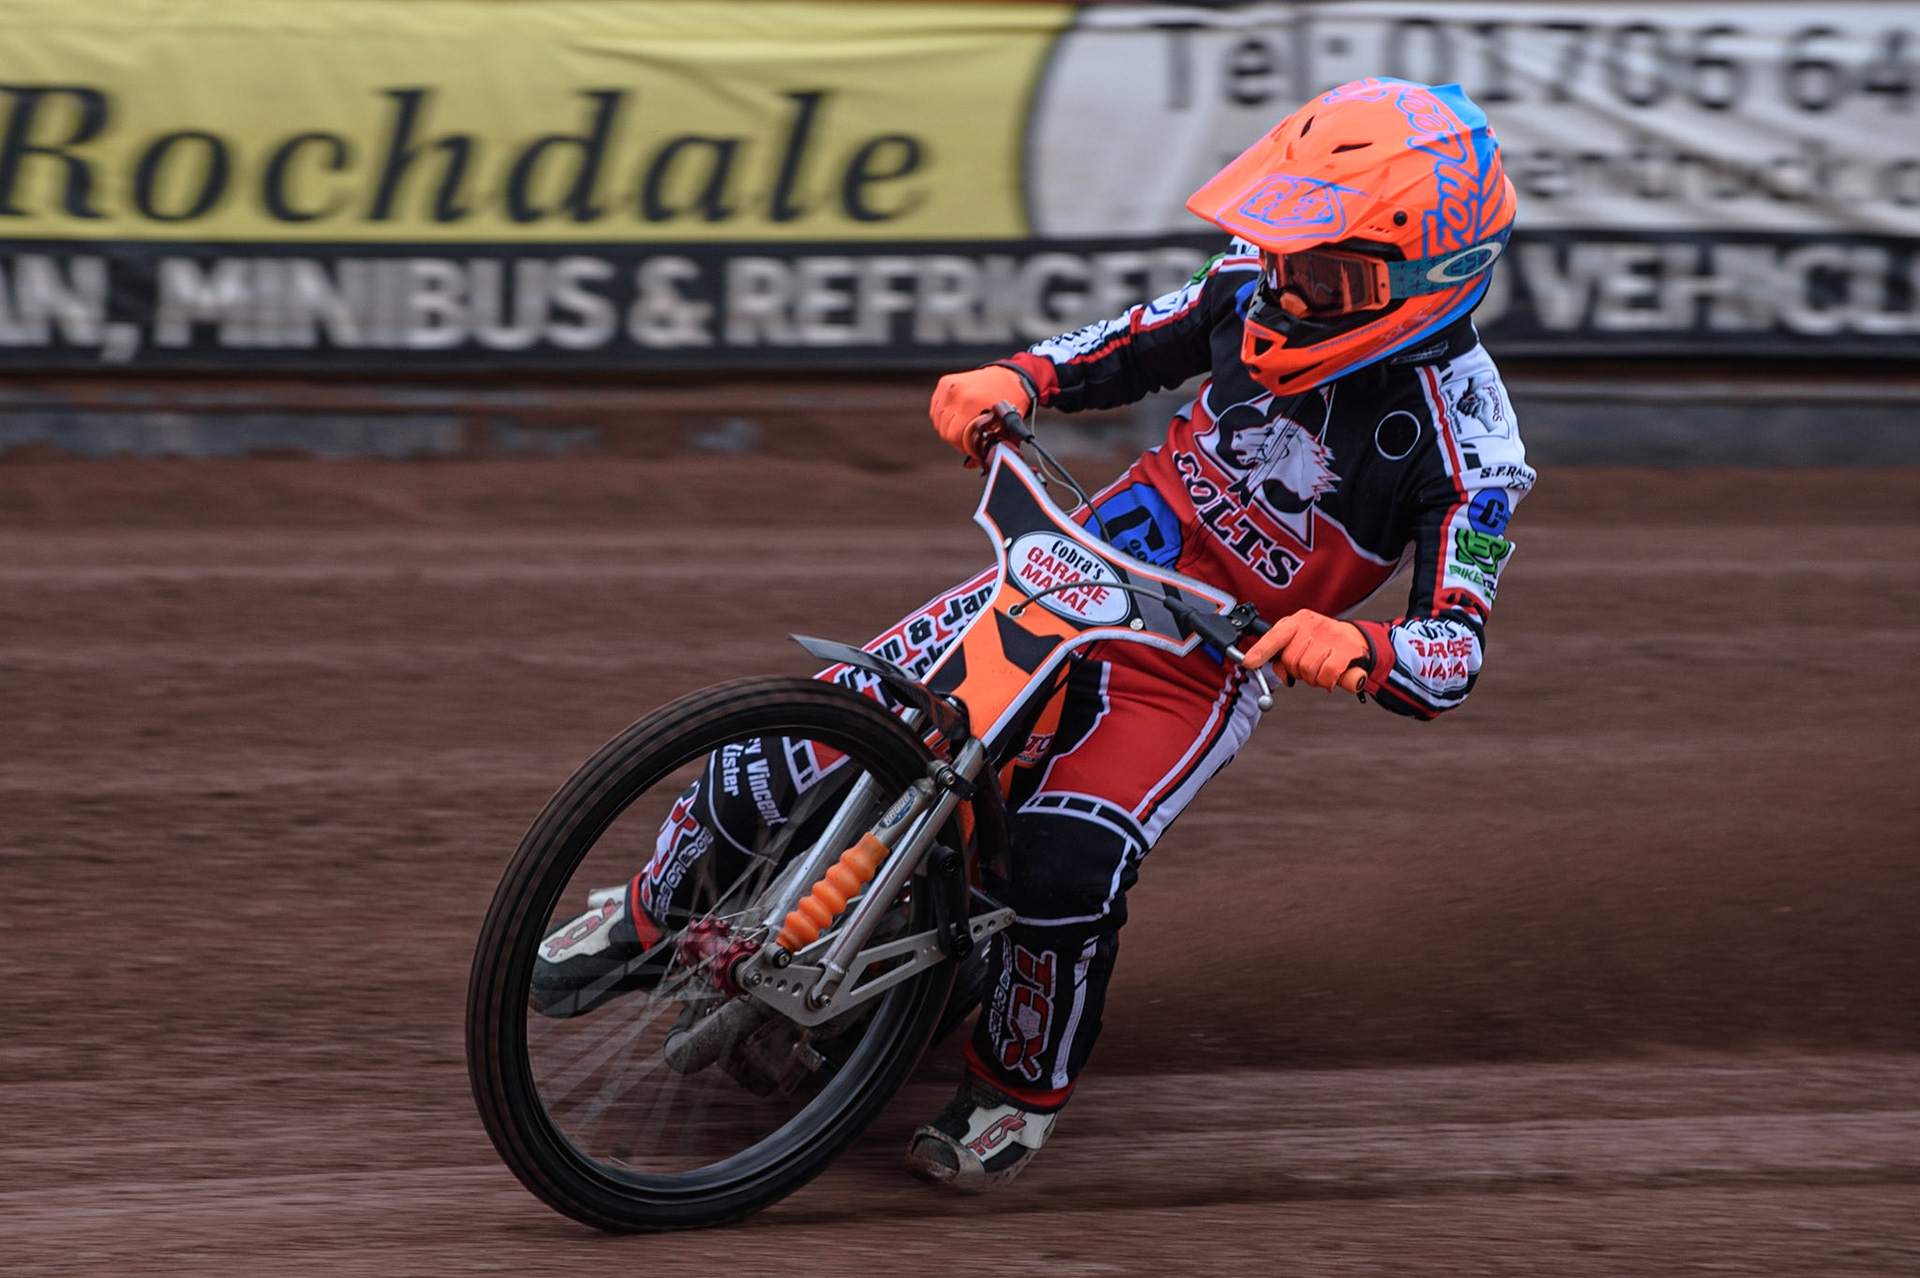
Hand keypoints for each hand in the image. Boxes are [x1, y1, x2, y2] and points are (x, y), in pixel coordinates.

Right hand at [930, 366, 1032, 463]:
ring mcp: (949, 386)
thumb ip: (990, 447)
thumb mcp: (1006, 426)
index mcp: (971, 402)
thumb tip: (970, 465)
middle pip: (943, 429)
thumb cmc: (1010, 401)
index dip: (960, 446)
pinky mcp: (944, 383)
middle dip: (955, 438)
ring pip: (937, 420)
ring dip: (949, 427)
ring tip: (964, 426)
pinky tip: (957, 416)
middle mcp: (957, 392)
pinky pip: (936, 409)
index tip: (970, 446)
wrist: (1008, 375)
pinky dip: (943, 416)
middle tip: (969, 437)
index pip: (952, 435)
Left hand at [1240, 609, 1368, 693]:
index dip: (1260, 651)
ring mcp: (1329, 636)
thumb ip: (1282, 656)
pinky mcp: (1345, 650)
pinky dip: (1326, 682)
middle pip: (1290, 659)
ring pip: (1306, 669)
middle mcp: (1311, 625)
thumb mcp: (1299, 643)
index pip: (1274, 636)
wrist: (1358, 641)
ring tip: (1322, 668)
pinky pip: (1325, 675)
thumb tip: (1281, 674)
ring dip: (1313, 678)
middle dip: (1297, 671)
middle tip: (1310, 667)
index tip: (1248, 663)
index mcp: (1297, 621)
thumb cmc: (1322, 644)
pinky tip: (1332, 677)